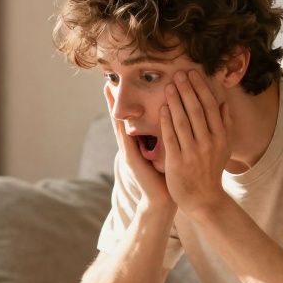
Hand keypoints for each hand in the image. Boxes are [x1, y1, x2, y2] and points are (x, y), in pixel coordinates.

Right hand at [104, 86, 173, 212]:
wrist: (162, 200)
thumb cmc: (167, 176)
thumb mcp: (167, 151)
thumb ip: (166, 136)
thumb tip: (175, 119)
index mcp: (140, 143)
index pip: (133, 118)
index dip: (127, 103)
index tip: (124, 85)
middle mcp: (132, 146)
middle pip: (121, 118)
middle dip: (114, 101)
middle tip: (109, 81)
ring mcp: (129, 153)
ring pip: (119, 125)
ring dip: (113, 109)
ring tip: (108, 92)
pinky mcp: (131, 160)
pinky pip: (125, 139)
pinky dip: (121, 126)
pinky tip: (118, 115)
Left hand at [160, 70, 232, 215]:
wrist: (203, 198)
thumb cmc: (211, 170)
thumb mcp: (224, 147)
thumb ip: (225, 124)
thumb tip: (224, 102)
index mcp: (221, 137)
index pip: (210, 107)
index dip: (201, 88)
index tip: (192, 74)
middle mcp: (209, 143)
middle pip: (197, 110)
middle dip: (187, 90)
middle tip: (178, 74)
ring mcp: (193, 152)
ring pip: (183, 121)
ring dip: (175, 101)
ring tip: (168, 86)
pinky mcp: (178, 162)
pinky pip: (171, 137)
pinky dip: (166, 121)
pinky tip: (162, 108)